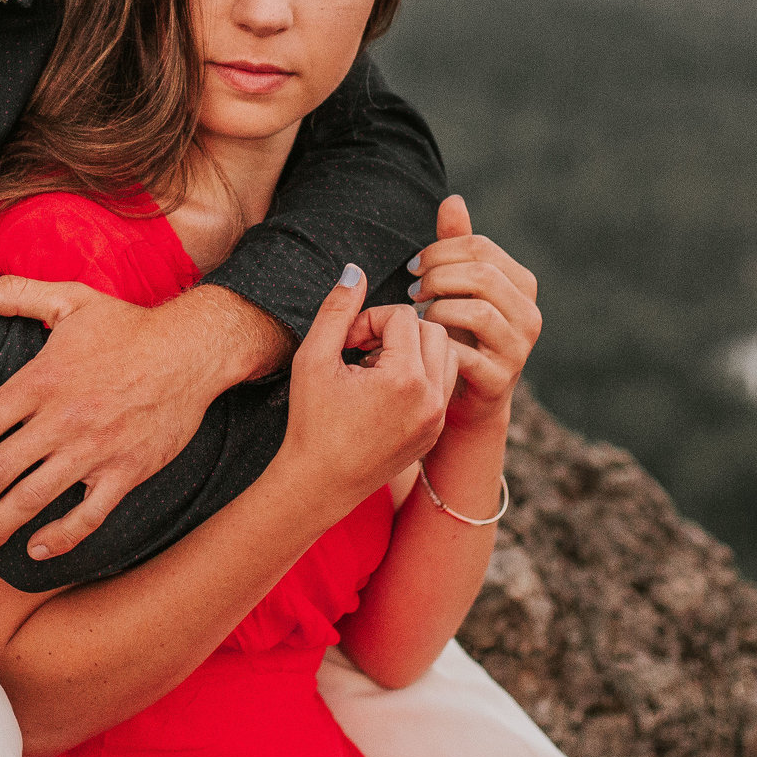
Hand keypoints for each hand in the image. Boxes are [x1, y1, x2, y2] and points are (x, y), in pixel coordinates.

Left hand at [0, 278, 287, 560]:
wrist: (193, 350)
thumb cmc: (128, 326)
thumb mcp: (69, 299)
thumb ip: (12, 294)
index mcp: (42, 380)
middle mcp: (63, 418)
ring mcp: (95, 449)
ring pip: (32, 499)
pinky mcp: (126, 471)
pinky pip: (88, 516)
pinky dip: (59, 538)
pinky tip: (37, 549)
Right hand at [282, 267, 459, 500]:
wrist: (319, 484)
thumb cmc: (311, 422)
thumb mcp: (313, 359)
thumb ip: (337, 310)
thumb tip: (355, 271)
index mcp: (405, 379)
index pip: (403, 316)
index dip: (369, 320)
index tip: (346, 343)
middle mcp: (431, 399)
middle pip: (432, 329)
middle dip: (396, 331)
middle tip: (361, 350)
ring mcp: (437, 418)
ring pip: (445, 354)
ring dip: (414, 349)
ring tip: (376, 367)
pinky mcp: (435, 431)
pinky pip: (443, 384)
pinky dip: (420, 375)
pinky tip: (384, 389)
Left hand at [406, 195, 541, 424]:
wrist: (466, 399)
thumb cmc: (460, 334)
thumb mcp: (458, 287)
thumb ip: (456, 245)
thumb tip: (452, 199)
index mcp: (522, 284)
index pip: (481, 247)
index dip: (440, 250)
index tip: (414, 266)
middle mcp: (529, 314)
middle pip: (482, 275)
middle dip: (438, 276)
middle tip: (413, 289)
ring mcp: (520, 348)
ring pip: (477, 311)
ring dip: (438, 309)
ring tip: (421, 315)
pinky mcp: (501, 379)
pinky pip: (467, 353)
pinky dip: (439, 343)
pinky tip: (424, 341)